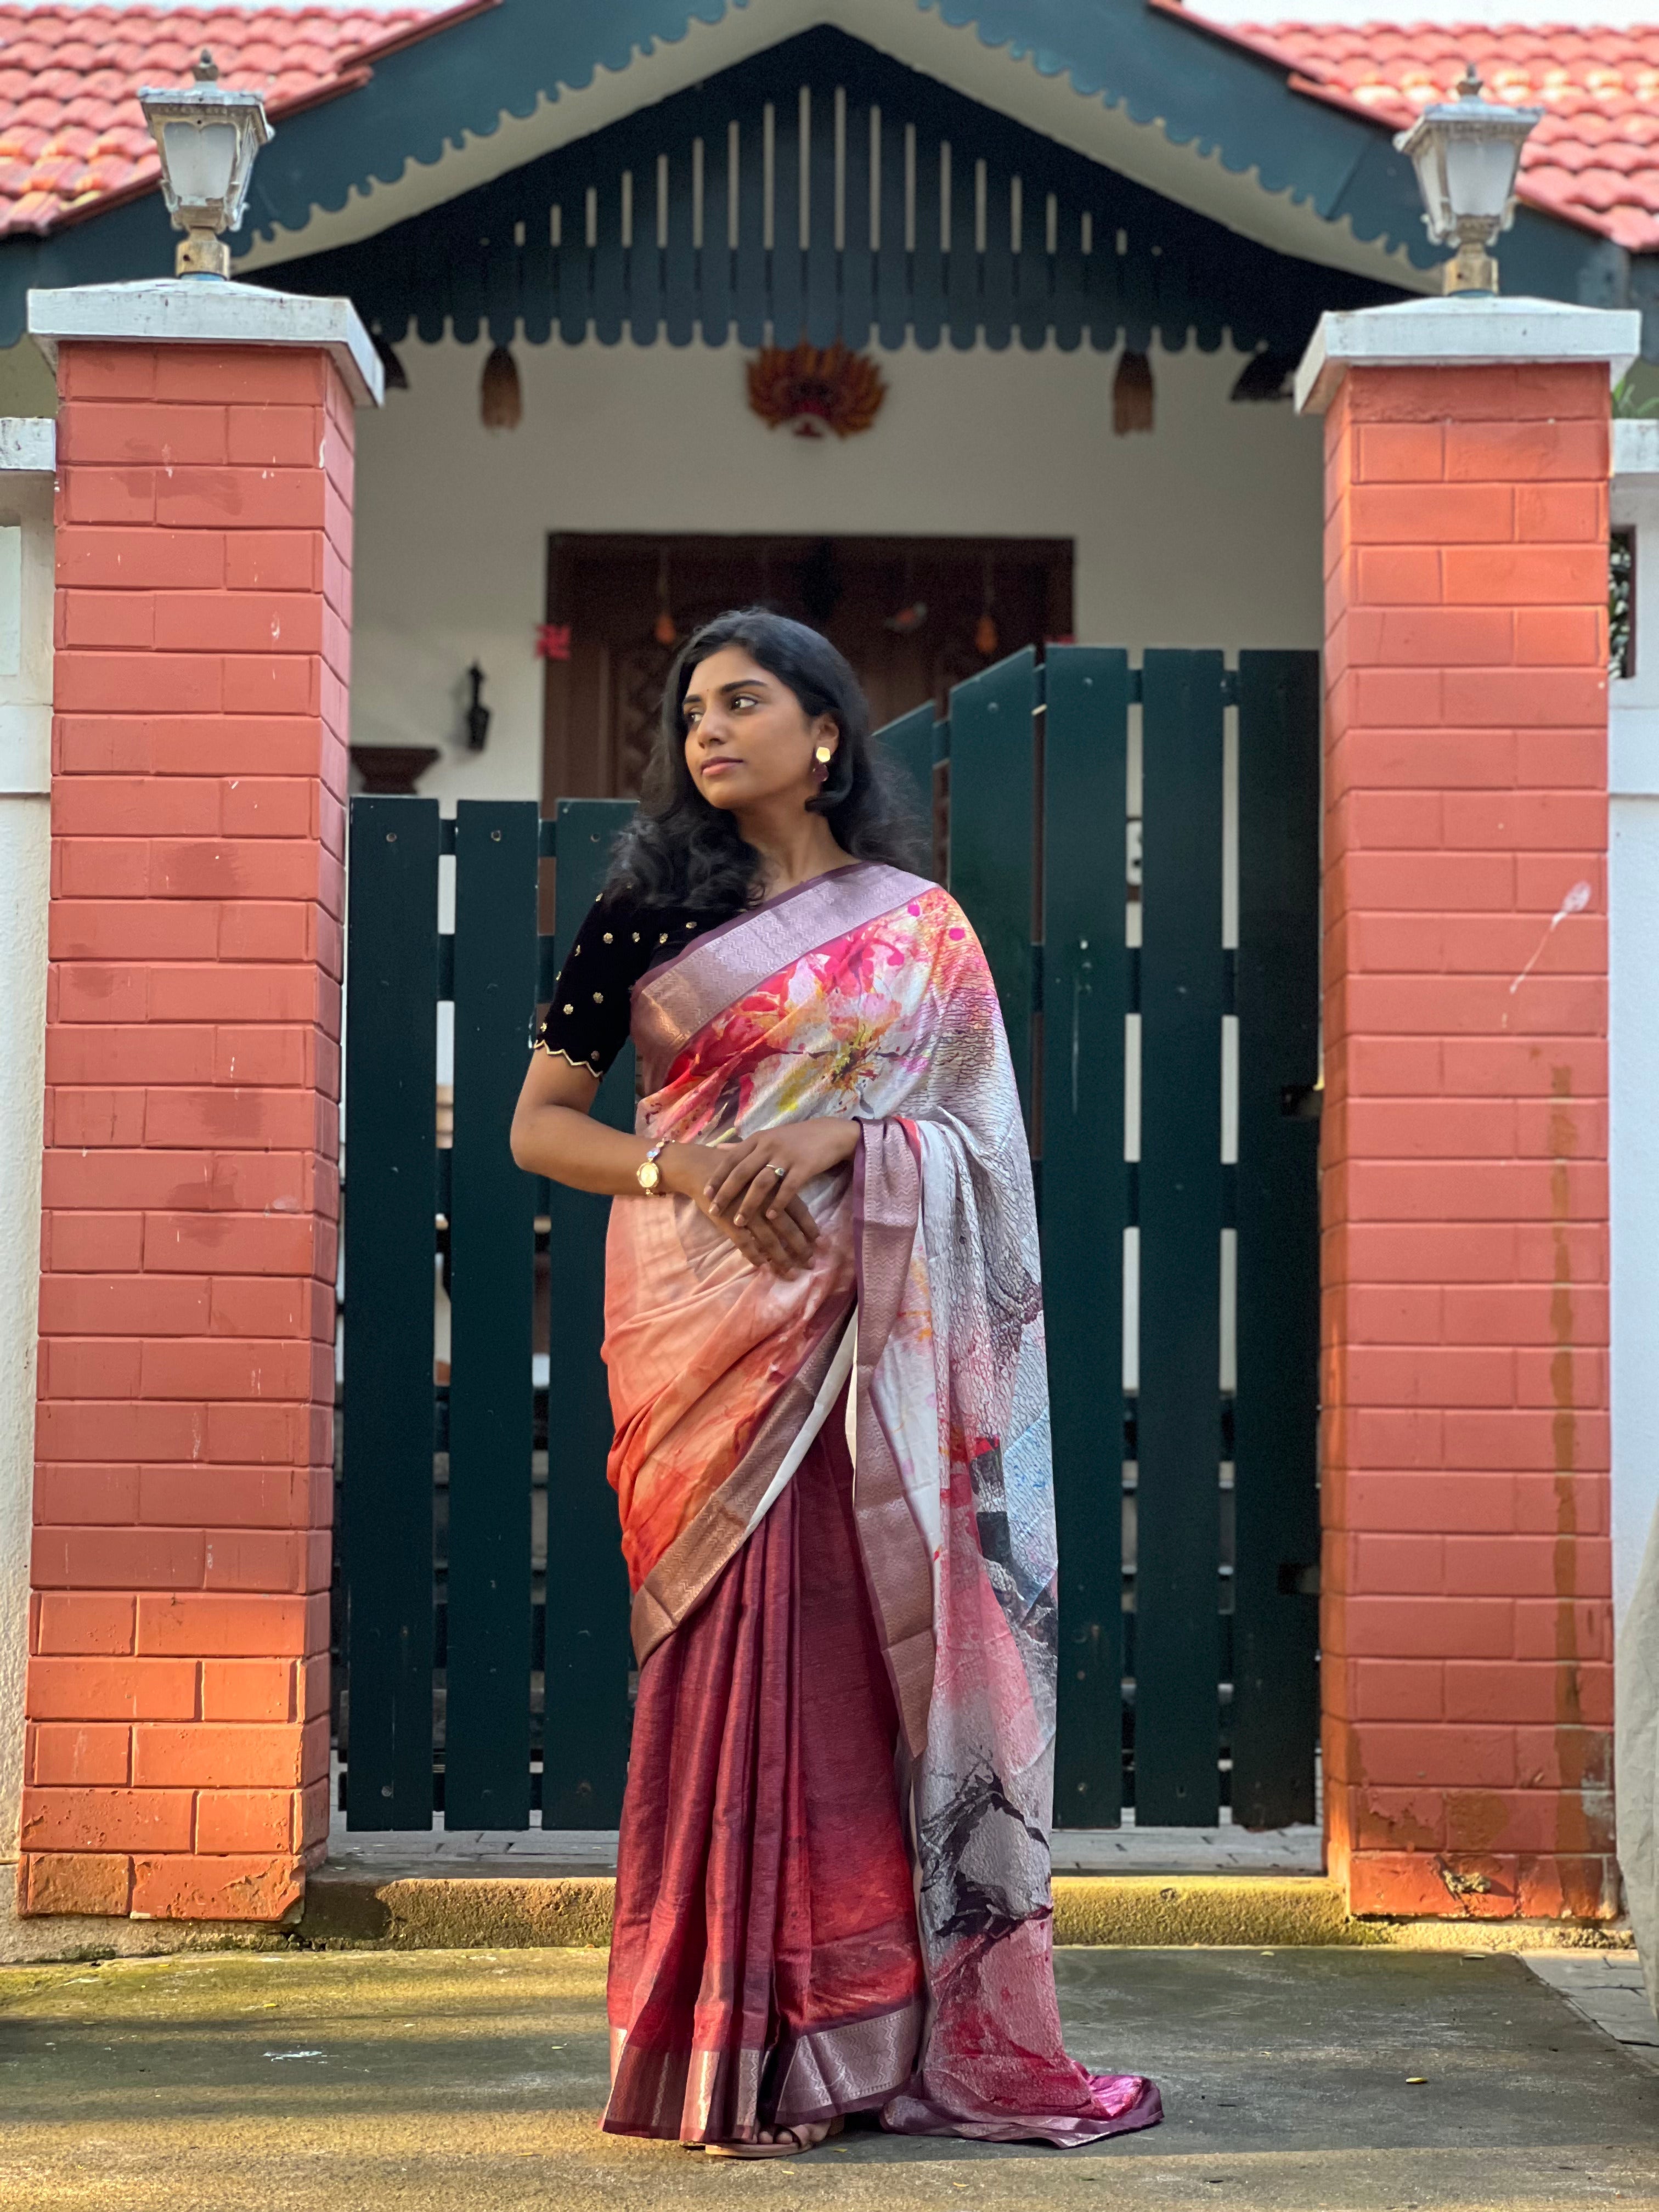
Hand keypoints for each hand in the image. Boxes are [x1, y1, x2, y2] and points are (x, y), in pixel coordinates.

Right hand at [659, 1142, 818, 1277]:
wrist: (702, 1167)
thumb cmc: (735, 1169)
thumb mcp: (761, 1172)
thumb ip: (777, 1187)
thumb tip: (795, 1203)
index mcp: (774, 1186)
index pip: (799, 1209)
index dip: (809, 1227)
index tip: (820, 1242)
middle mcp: (764, 1200)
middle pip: (787, 1228)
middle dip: (800, 1247)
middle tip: (810, 1263)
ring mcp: (746, 1212)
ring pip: (769, 1240)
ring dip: (780, 1258)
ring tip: (790, 1272)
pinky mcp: (729, 1221)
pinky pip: (744, 1243)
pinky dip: (753, 1256)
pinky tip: (761, 1266)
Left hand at [704, 1119, 859, 1241]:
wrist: (830, 1133)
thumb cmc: (795, 1138)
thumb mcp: (767, 1137)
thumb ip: (744, 1147)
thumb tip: (718, 1149)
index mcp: (757, 1139)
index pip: (731, 1159)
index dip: (718, 1177)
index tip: (706, 1195)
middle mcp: (768, 1146)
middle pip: (742, 1172)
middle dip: (726, 1193)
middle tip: (714, 1211)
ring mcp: (786, 1156)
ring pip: (761, 1183)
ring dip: (748, 1204)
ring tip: (739, 1221)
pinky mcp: (804, 1166)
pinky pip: (788, 1188)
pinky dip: (778, 1203)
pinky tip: (771, 1217)